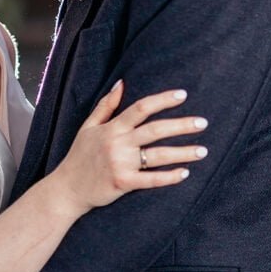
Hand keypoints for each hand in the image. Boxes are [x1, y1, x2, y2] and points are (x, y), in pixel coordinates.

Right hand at [54, 81, 207, 213]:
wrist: (67, 189)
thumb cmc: (79, 156)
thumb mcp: (88, 127)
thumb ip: (106, 105)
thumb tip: (121, 83)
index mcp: (112, 128)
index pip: (141, 108)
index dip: (163, 100)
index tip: (183, 95)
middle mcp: (117, 143)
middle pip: (155, 130)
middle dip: (181, 126)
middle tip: (203, 123)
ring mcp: (120, 164)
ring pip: (157, 155)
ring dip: (183, 153)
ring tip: (203, 150)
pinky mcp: (122, 183)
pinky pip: (151, 180)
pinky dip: (169, 177)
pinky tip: (185, 173)